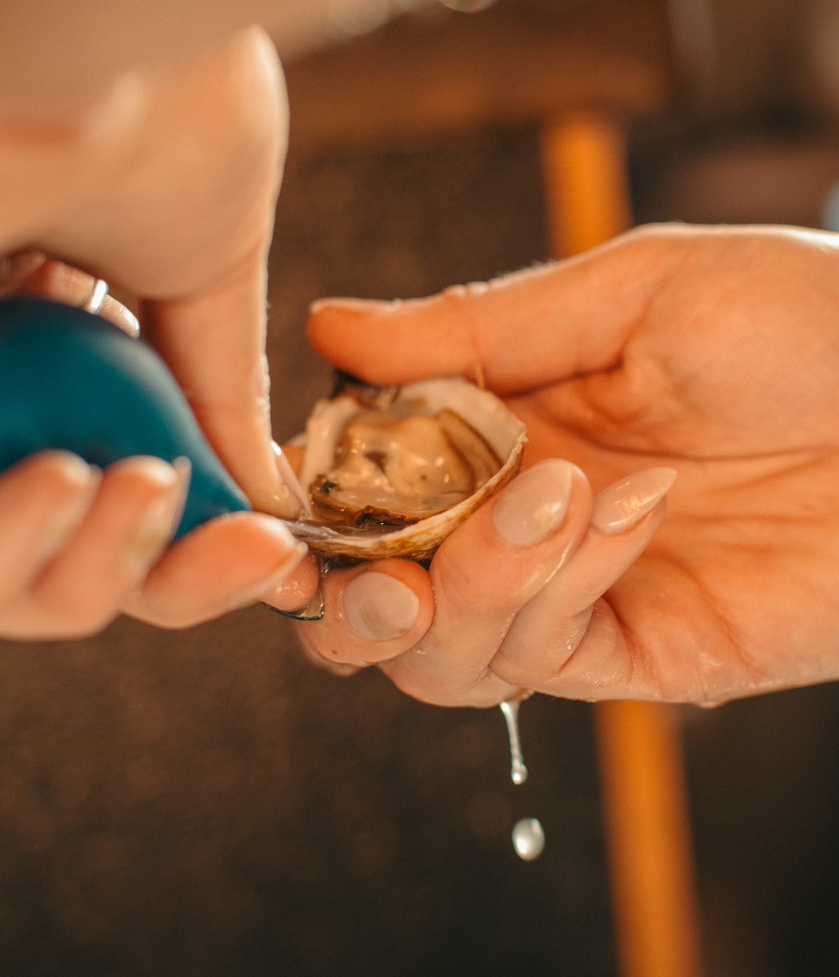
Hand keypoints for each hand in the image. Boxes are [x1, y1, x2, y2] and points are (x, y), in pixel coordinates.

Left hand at [0, 21, 303, 636]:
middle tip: (225, 548)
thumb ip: (202, 398)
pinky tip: (57, 483)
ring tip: (139, 490)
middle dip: (122, 575)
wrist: (71, 22)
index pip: (66, 493)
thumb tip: (250, 501)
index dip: (166, 554)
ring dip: (65, 576)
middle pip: (1, 553)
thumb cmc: (139, 106)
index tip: (263, 557)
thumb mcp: (197, 280)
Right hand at [268, 224, 838, 704]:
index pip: (354, 490)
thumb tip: (328, 326)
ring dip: (470, 585)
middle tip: (375, 573)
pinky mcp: (632, 659)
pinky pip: (541, 659)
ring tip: (556, 494)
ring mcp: (563, 599)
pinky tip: (626, 512)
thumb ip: (467, 326)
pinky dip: (555, 588)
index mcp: (485, 431)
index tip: (281, 492)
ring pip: (439, 656)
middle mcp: (504, 526)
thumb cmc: (808, 322)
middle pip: (370, 605)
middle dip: (346, 603)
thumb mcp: (627, 289)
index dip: (303, 503)